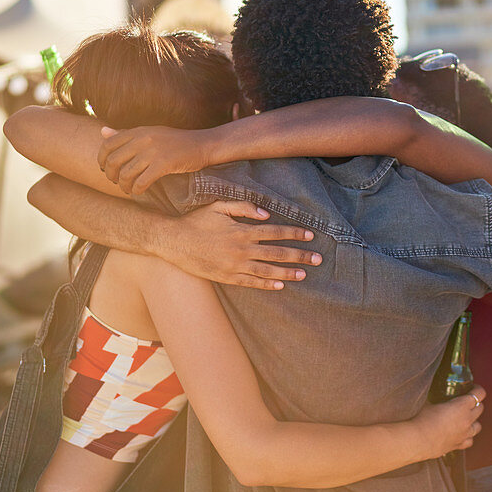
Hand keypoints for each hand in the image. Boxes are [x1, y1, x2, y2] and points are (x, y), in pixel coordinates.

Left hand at [98, 126, 211, 194]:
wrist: (202, 145)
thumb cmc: (174, 142)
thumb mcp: (149, 133)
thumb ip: (126, 134)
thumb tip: (102, 131)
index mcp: (138, 131)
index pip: (108, 145)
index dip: (101, 160)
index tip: (105, 169)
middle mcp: (143, 139)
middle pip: (113, 161)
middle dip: (111, 176)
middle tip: (116, 182)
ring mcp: (153, 151)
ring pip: (126, 174)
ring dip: (124, 186)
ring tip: (128, 189)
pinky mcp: (164, 164)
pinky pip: (141, 182)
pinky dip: (137, 190)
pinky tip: (139, 192)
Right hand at [155, 200, 321, 289]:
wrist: (173, 242)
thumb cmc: (196, 221)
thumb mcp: (218, 206)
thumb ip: (244, 207)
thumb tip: (266, 214)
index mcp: (242, 230)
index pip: (276, 232)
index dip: (295, 233)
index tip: (310, 235)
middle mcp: (242, 249)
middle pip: (277, 253)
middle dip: (300, 256)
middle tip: (318, 259)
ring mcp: (235, 265)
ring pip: (268, 270)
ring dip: (288, 272)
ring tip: (304, 274)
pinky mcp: (227, 277)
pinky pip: (251, 282)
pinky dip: (266, 284)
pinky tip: (280, 285)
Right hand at [412, 384, 485, 459]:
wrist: (416, 440)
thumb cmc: (420, 418)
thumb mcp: (427, 400)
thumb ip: (433, 394)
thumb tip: (430, 388)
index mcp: (461, 406)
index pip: (479, 394)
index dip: (478, 389)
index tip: (472, 387)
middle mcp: (466, 420)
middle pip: (480, 408)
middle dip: (476, 403)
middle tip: (466, 401)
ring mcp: (464, 434)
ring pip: (478, 426)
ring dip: (473, 420)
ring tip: (464, 418)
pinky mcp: (457, 445)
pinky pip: (469, 441)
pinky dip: (467, 436)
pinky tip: (460, 433)